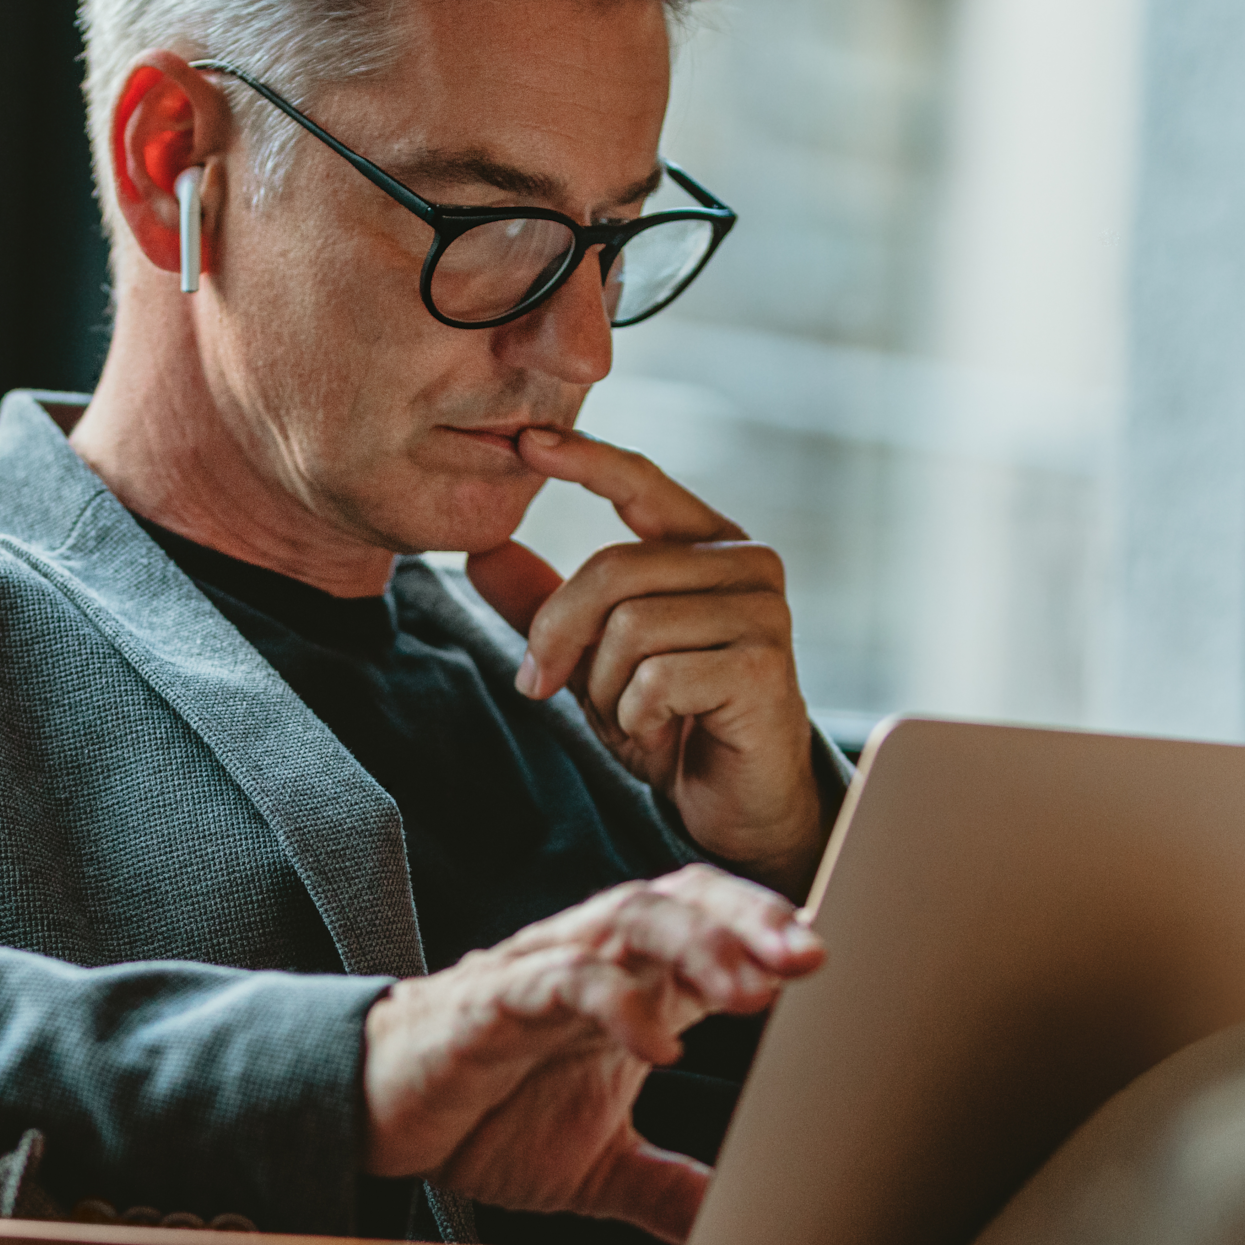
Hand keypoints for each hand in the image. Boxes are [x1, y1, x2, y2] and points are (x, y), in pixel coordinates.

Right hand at [362, 867, 822, 1244]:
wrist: (375, 1118)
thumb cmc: (484, 1117)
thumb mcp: (599, 1167)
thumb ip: (671, 1190)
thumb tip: (738, 1235)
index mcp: (631, 986)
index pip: (712, 925)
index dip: (771, 933)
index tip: (832, 962)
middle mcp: (593, 962)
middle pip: (683, 900)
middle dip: (751, 922)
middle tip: (811, 956)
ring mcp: (542, 973)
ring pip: (628, 920)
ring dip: (698, 945)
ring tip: (751, 987)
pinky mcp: (490, 1003)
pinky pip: (559, 981)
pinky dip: (614, 1003)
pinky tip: (657, 1042)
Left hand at [466, 429, 828, 898]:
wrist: (734, 803)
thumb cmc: (673, 722)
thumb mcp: (593, 658)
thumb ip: (546, 605)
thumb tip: (482, 552)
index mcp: (707, 545)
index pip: (641, 481)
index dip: (584, 459)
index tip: (525, 441)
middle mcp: (746, 563)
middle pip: (613, 570)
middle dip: (559, 636)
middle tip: (541, 687)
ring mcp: (762, 611)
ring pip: (631, 627)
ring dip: (607, 691)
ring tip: (633, 718)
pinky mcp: (763, 664)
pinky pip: (658, 677)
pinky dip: (637, 718)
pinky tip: (664, 734)